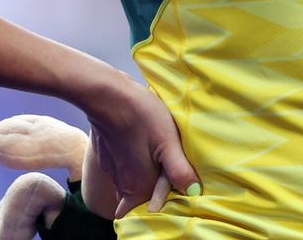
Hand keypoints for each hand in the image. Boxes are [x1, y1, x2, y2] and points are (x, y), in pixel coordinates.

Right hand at [85, 75, 199, 218]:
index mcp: (139, 188)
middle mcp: (123, 187)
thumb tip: (194, 193)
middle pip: (146, 196)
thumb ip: (179, 170)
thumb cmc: (141, 116)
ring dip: (149, 172)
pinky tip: (146, 143)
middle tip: (172, 161)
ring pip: (137, 182)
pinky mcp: (109, 159)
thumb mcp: (167, 140)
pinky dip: (138, 162)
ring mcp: (114, 174)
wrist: (109, 96)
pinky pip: (128, 169)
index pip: (159, 205)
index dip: (172, 193)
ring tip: (160, 151)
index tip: (180, 177)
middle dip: (160, 185)